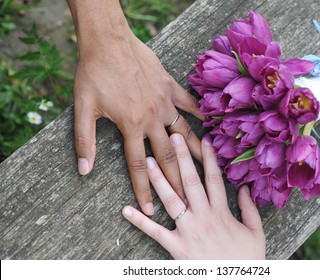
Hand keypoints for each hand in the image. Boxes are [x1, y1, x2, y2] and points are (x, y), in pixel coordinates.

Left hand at [68, 0, 202, 215]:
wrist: (107, 42)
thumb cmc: (93, 74)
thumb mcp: (83, 109)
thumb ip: (85, 141)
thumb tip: (84, 170)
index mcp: (131, 126)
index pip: (140, 165)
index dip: (144, 189)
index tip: (150, 208)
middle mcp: (152, 118)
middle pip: (168, 156)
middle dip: (177, 180)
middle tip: (187, 199)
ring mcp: (164, 101)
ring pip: (184, 133)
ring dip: (195, 153)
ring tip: (208, 169)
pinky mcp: (169, 86)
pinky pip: (188, 103)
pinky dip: (198, 114)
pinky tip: (209, 124)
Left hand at [122, 134, 265, 258]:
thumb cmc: (246, 259)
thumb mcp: (256, 232)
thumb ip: (249, 208)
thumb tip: (244, 188)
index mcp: (222, 212)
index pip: (214, 179)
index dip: (209, 158)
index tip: (203, 140)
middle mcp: (203, 217)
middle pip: (191, 182)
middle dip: (181, 158)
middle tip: (172, 137)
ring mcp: (188, 231)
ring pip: (171, 200)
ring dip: (159, 180)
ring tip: (148, 161)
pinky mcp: (176, 247)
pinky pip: (155, 232)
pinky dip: (140, 221)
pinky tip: (126, 209)